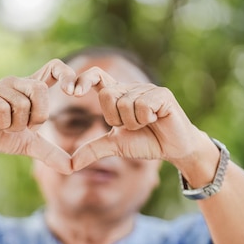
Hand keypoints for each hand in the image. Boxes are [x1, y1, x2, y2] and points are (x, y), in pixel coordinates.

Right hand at [0, 59, 76, 173]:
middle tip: (23, 126)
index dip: (66, 74)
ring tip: (3, 127)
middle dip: (36, 117)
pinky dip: (2, 125)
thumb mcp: (29, 145)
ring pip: (21, 104)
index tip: (72, 92)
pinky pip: (3, 110)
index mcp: (30, 88)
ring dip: (15, 126)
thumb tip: (72, 168)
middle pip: (40, 90)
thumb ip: (50, 153)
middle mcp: (15, 82)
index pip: (54, 67)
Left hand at [70, 66, 208, 170]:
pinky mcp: (162, 94)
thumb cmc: (145, 142)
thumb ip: (93, 150)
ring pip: (125, 104)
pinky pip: (142, 105)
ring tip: (146, 123)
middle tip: (131, 125)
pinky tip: (156, 119)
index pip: (96, 77)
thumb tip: (69, 166)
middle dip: (116, 118)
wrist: (173, 148)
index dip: (83, 80)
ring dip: (133, 122)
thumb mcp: (115, 146)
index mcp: (117, 95)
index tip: (71, 91)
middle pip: (107, 95)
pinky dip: (145, 119)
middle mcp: (130, 88)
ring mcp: (146, 89)